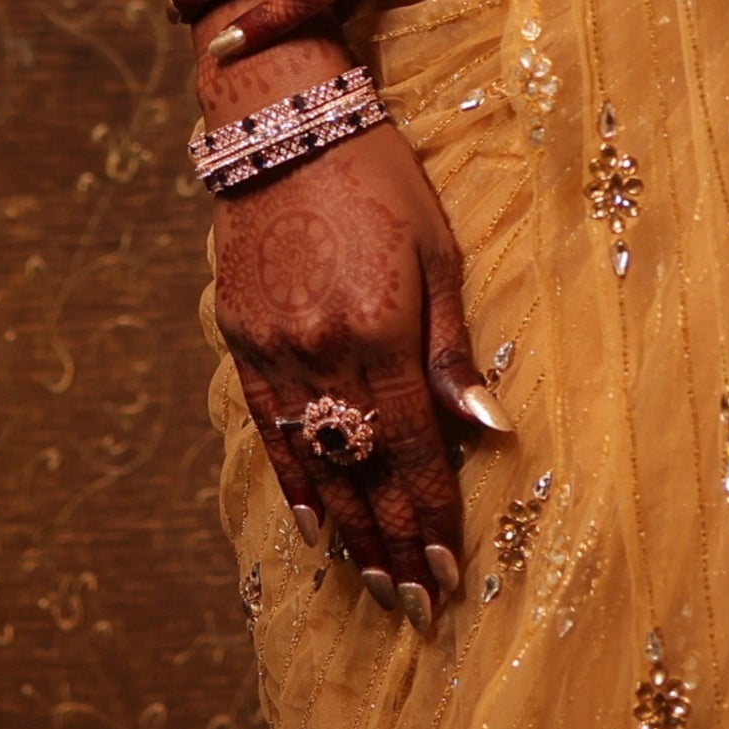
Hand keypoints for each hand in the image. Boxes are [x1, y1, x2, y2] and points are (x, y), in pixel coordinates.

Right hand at [215, 114, 509, 629]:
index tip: (451, 570)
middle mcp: (323, 353)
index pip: (411, 449)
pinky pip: (271, 431)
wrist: (282, 124)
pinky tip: (314, 526)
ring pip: (316, 464)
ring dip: (348, 531)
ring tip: (376, 584)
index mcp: (379, 330)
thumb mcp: (437, 249)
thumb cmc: (379, 176)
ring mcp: (275, 352)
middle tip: (418, 603)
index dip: (430, 515)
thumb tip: (486, 426)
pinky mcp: (242, 340)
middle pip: (363, 472)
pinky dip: (295, 483)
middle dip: (393, 543)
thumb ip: (451, 347)